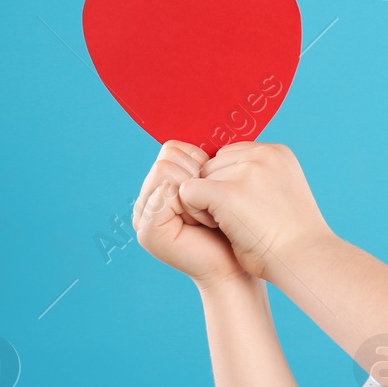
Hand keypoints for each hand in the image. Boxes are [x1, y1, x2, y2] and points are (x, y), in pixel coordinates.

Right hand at [133, 140, 250, 287]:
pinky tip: (205, 223)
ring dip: (197, 191)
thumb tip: (220, 120)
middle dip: (199, 175)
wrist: (243, 267)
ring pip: (165, 170)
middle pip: (167, 154)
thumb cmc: (243, 226)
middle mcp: (149, 198)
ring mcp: (143, 215)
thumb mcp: (226, 185)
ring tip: (211, 215)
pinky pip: (165, 193)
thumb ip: (209, 161)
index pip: (173, 148)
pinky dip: (191, 206)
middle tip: (216, 204)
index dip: (201, 162)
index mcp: (164, 186)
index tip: (222, 185)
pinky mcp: (147, 231)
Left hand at [176, 142, 330, 280]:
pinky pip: (188, 192)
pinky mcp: (226, 191)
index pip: (231, 155)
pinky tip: (219, 227)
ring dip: (208, 202)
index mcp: (277, 153)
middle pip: (213, 164)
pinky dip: (196, 212)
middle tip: (242, 218)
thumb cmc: (292, 238)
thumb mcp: (282, 195)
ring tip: (236, 224)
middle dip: (218, 191)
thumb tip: (226, 178)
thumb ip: (259, 178)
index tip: (247, 207)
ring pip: (200, 178)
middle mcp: (262, 155)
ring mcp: (246, 171)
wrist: (303, 258)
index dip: (230, 183)